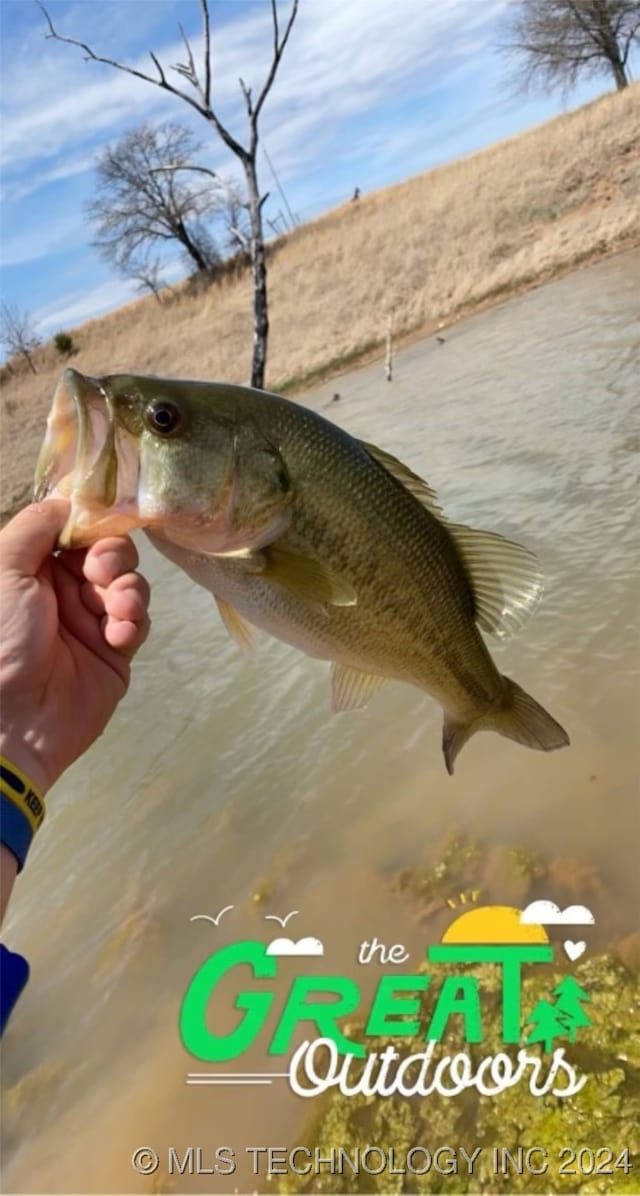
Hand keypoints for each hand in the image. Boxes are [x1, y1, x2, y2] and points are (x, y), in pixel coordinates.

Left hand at [0, 500, 149, 794]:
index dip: (93, 524)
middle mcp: (62, 592)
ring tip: (114, 610)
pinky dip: (133, 622)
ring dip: (127, 590)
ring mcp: (91, 622)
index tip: (103, 522)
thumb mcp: (4, 569)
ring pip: (129, 585)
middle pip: (108, 554)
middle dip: (113, 557)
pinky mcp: (115, 653)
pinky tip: (117, 635)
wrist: (10, 720)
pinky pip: (138, 622)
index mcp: (31, 570)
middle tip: (100, 572)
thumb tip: (66, 501)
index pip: (75, 532)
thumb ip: (36, 527)